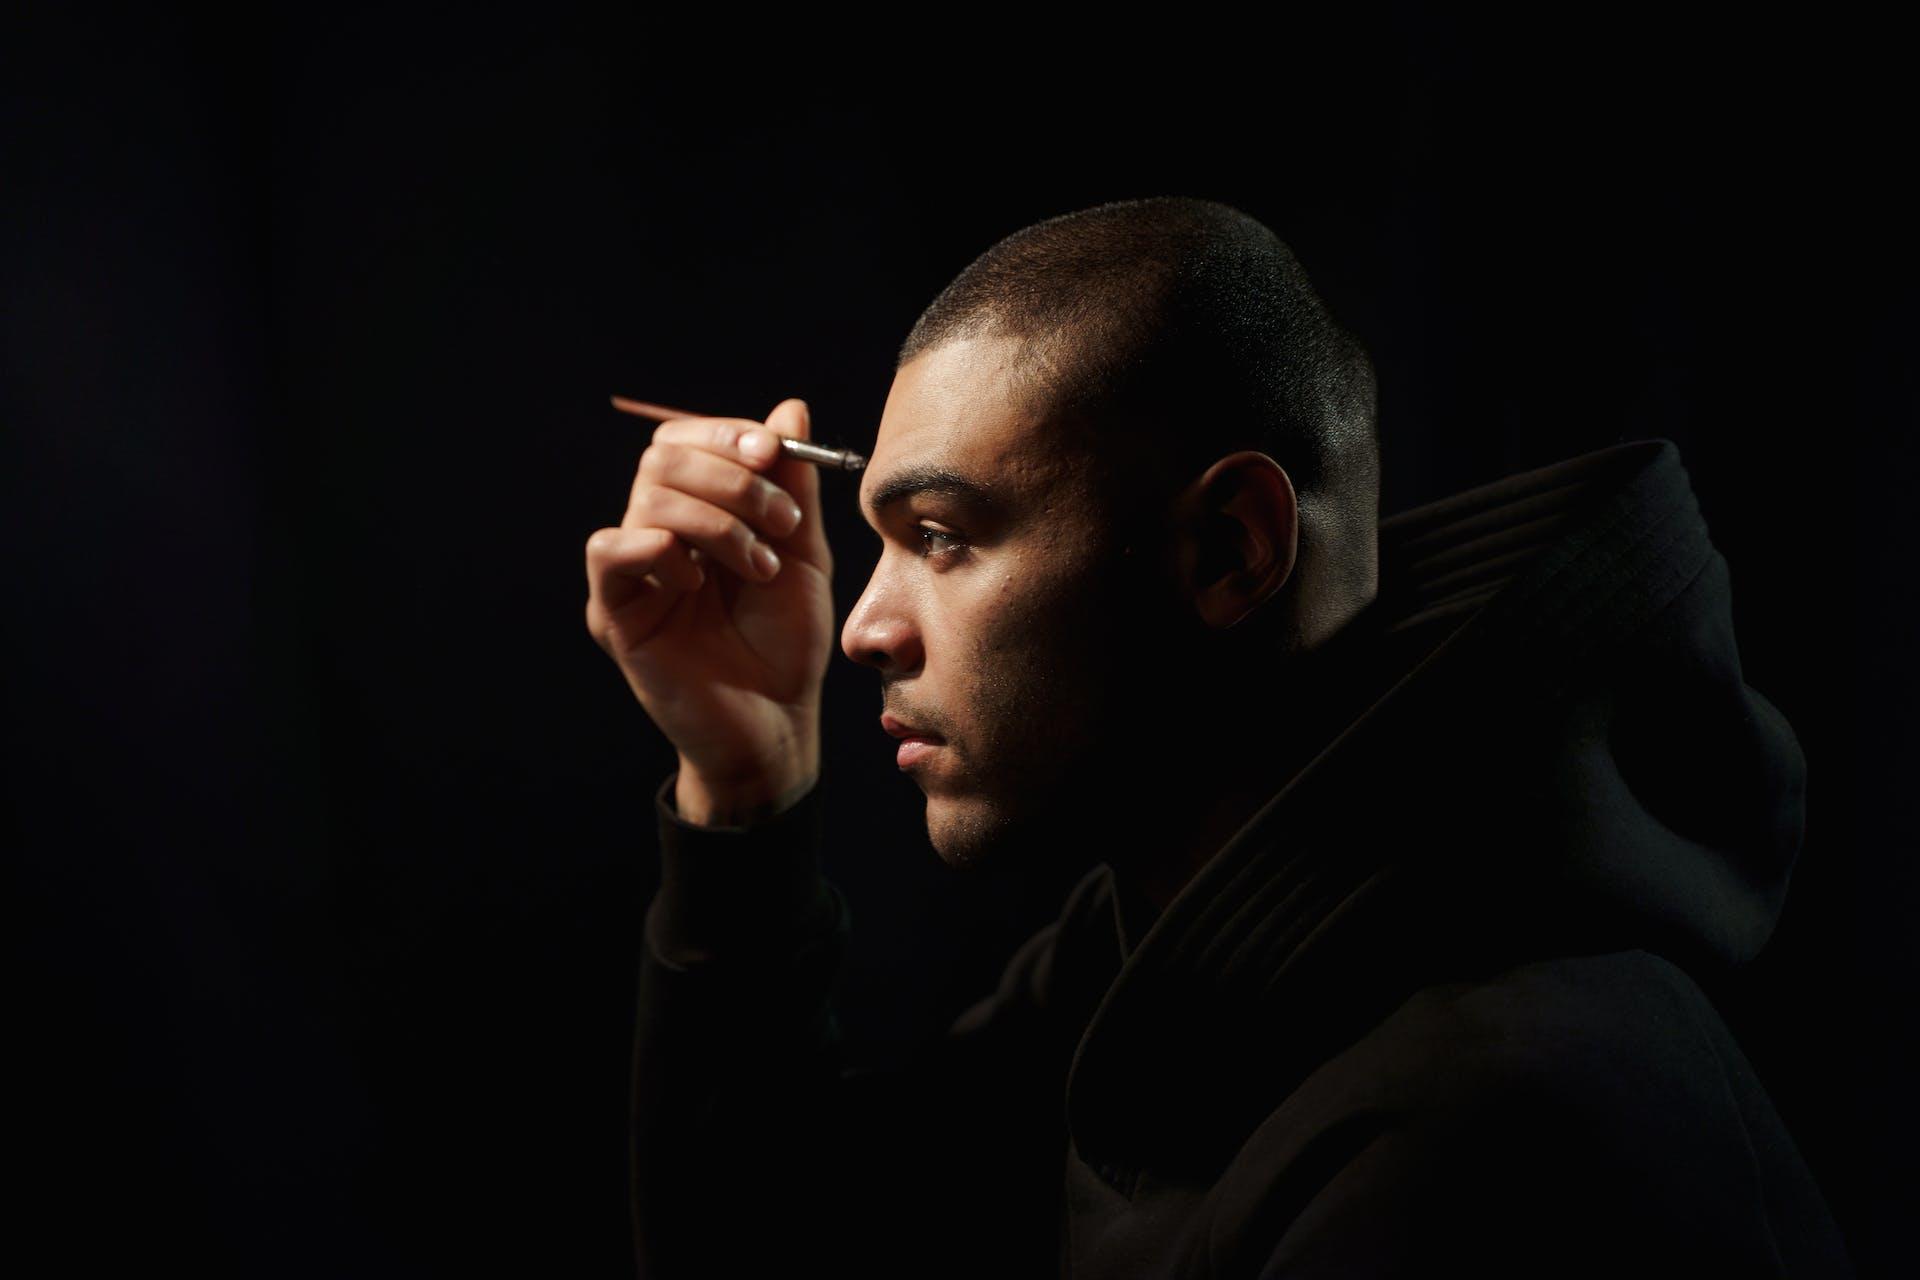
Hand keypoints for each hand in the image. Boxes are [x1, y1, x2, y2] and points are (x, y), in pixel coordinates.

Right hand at [585, 398, 832, 814]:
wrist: (778, 722)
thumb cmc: (787, 643)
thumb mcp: (804, 553)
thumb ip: (793, 485)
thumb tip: (790, 408)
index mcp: (698, 511)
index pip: (687, 438)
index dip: (727, 433)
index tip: (774, 455)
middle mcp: (657, 532)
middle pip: (663, 455)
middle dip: (732, 476)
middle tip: (781, 522)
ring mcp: (633, 573)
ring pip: (647, 495)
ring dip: (717, 520)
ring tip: (759, 566)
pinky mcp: (614, 612)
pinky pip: (609, 550)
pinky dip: (660, 549)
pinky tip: (698, 583)